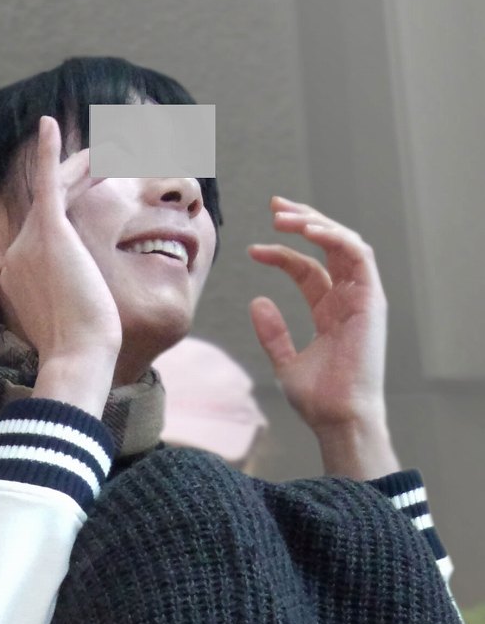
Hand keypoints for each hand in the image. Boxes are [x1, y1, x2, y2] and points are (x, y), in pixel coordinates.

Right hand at [0, 115, 122, 366]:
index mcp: (20, 272)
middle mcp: (17, 253)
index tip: (96, 193)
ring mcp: (29, 242)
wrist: (77, 355)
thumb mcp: (73, 323)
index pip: (47, 228)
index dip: (73, 206)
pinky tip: (49, 122)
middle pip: (51, 203)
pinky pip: (47, 182)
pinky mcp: (49, 233)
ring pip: (58, 190)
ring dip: (84, 164)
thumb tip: (86, 318)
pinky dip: (48, 150)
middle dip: (78, 177)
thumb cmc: (83, 350)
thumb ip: (71, 304)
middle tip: (105, 157)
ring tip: (111, 146)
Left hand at [246, 197, 388, 434]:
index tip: (252, 249)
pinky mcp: (371, 298)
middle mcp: (348, 299)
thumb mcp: (285, 361)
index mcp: (330, 311)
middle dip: (303, 221)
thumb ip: (272, 333)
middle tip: (274, 206)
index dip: (280, 254)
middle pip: (329, 247)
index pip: (307, 269)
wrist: (339, 417)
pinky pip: (357, 254)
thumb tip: (256, 301)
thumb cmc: (317, 398)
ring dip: (315, 223)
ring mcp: (362, 297)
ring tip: (283, 216)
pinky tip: (306, 230)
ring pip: (344, 243)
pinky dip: (333, 236)